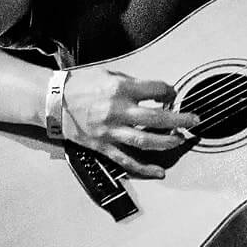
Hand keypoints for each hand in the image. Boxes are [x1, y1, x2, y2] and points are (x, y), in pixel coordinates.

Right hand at [57, 68, 201, 179]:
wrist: (53, 101)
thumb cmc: (79, 85)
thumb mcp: (108, 74)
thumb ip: (130, 84)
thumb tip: (151, 92)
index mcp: (120, 90)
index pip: (156, 90)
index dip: (169, 91)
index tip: (172, 94)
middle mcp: (118, 111)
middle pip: (157, 118)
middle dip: (179, 119)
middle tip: (194, 120)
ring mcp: (110, 131)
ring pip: (145, 141)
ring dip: (166, 142)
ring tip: (179, 140)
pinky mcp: (102, 146)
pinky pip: (126, 160)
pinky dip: (144, 168)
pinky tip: (158, 172)